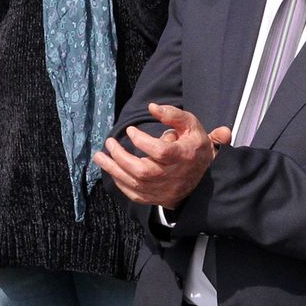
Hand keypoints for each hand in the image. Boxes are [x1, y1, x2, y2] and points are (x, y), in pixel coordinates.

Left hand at [91, 103, 231, 208]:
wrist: (205, 178)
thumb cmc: (193, 146)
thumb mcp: (191, 126)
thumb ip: (173, 115)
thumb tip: (151, 107)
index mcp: (183, 155)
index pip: (160, 152)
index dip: (142, 141)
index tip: (130, 130)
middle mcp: (173, 175)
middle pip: (143, 171)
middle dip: (121, 157)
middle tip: (109, 142)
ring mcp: (164, 189)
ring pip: (135, 184)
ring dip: (114, 170)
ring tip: (99, 156)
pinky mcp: (157, 198)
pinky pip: (135, 194)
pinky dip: (120, 183)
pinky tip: (111, 170)